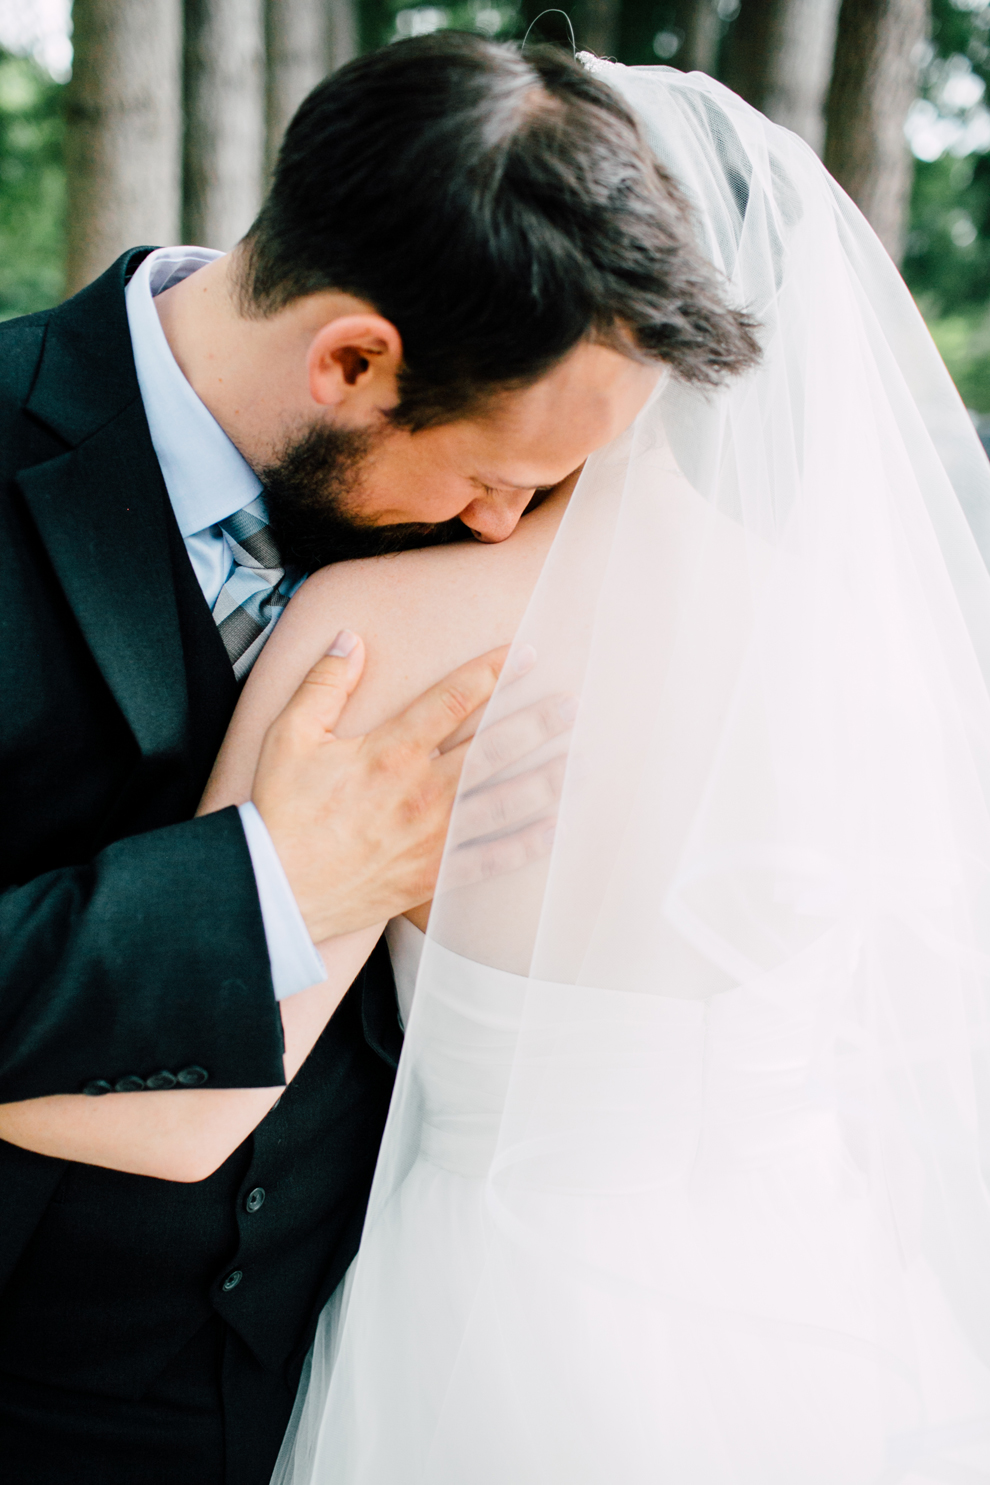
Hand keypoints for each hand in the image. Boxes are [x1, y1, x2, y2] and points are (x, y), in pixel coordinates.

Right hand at [252, 631, 570, 941]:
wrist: (274, 890)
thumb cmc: (280, 811)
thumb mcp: (289, 736)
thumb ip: (325, 684)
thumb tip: (350, 639)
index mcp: (389, 751)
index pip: (452, 699)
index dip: (492, 672)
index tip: (524, 652)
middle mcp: (421, 791)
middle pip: (493, 750)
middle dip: (537, 724)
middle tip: (573, 706)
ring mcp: (432, 837)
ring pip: (503, 803)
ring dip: (547, 780)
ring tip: (583, 761)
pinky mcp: (432, 876)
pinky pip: (489, 859)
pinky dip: (526, 845)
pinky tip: (556, 828)